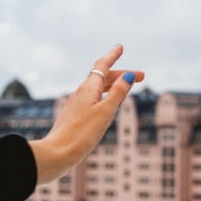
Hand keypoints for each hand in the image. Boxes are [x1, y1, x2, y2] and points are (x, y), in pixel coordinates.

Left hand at [29, 44, 144, 183]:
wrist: (58, 153)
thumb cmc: (83, 133)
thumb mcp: (106, 111)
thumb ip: (118, 93)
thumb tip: (128, 76)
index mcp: (88, 89)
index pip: (102, 67)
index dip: (113, 56)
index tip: (121, 47)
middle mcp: (81, 93)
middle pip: (102, 77)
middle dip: (121, 74)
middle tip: (142, 77)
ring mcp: (77, 104)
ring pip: (97, 88)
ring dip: (114, 84)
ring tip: (127, 87)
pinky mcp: (75, 115)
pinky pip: (93, 98)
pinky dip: (105, 95)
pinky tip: (107, 103)